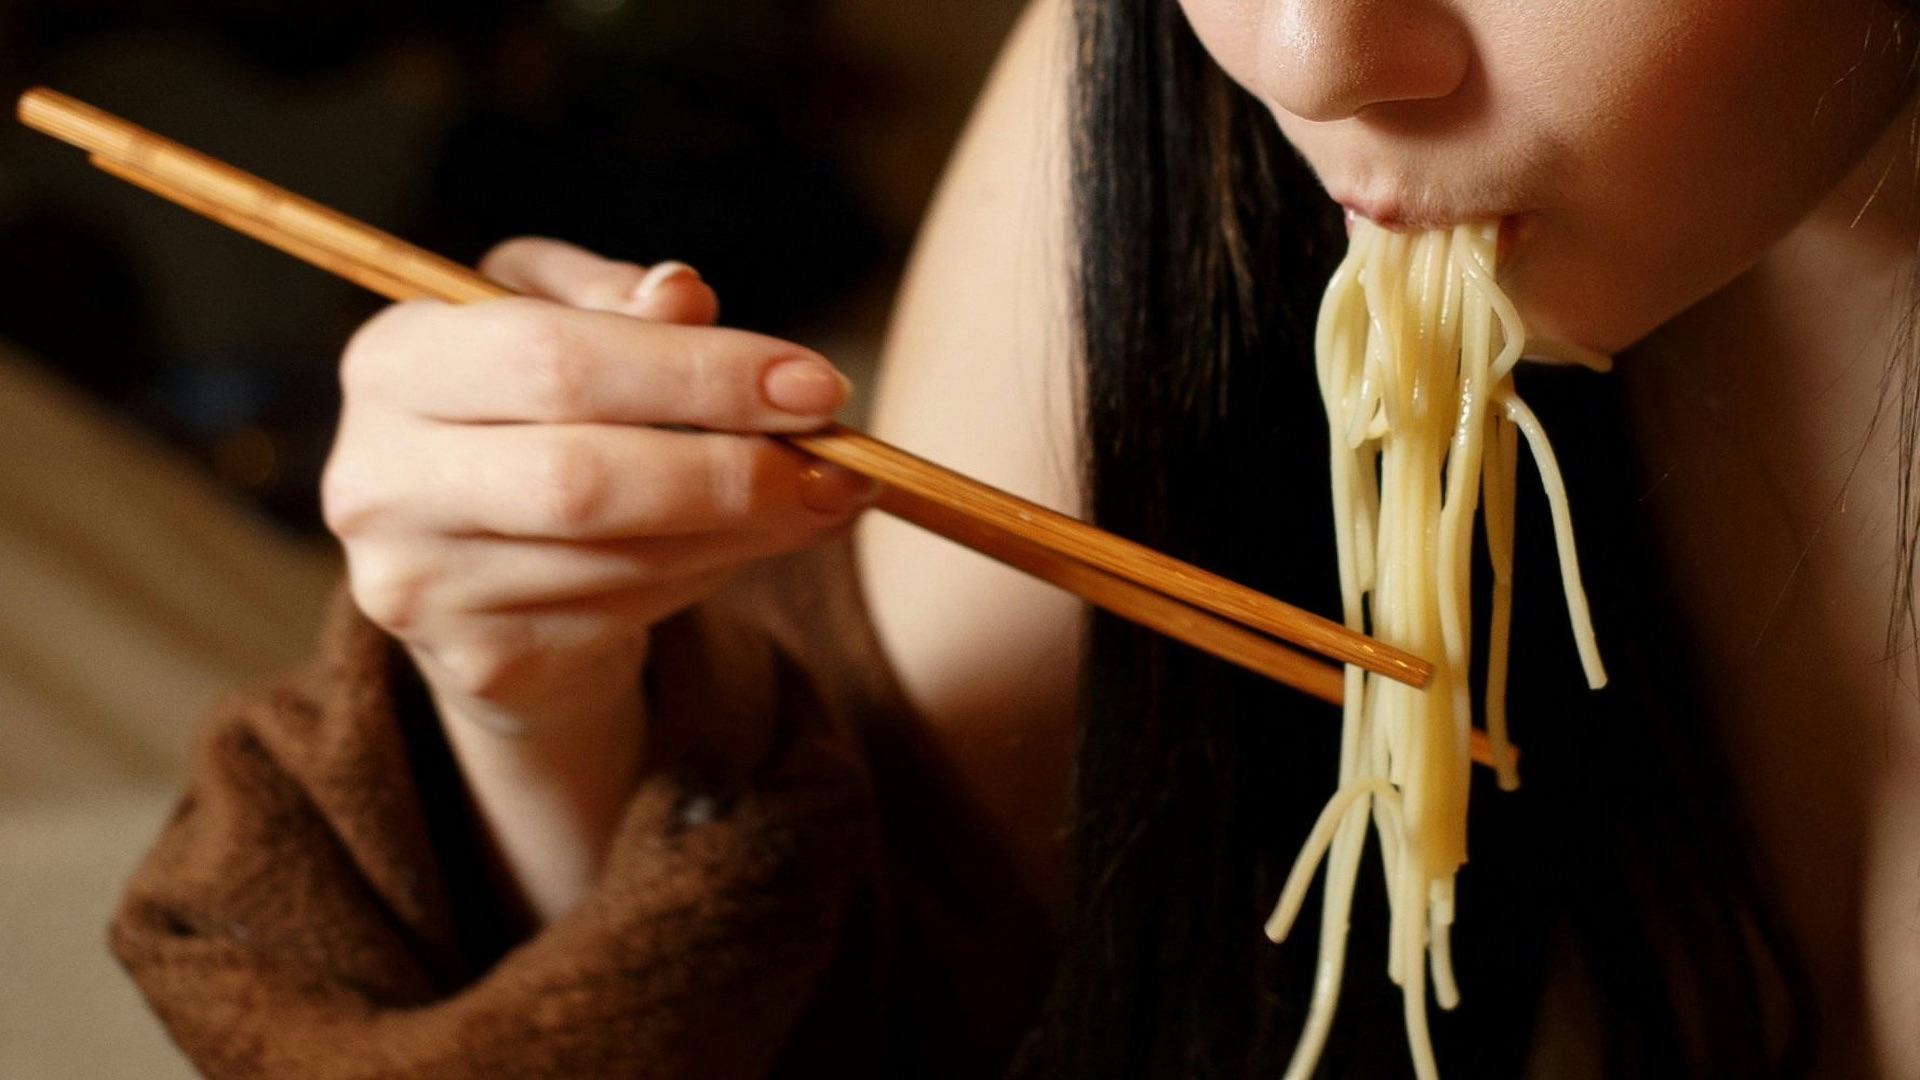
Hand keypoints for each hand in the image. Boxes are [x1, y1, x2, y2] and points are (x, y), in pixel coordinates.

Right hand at [323, 237, 872, 743]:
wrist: (476, 566)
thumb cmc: (529, 410)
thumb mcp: (554, 317)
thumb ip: (615, 298)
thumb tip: (683, 293)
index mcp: (392, 362)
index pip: (551, 359)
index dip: (696, 372)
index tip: (814, 382)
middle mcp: (381, 480)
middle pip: (582, 478)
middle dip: (734, 468)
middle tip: (840, 459)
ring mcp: (421, 587)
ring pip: (622, 559)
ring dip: (749, 528)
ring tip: (822, 494)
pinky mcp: (482, 665)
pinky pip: (632, 615)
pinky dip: (716, 572)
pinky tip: (758, 539)